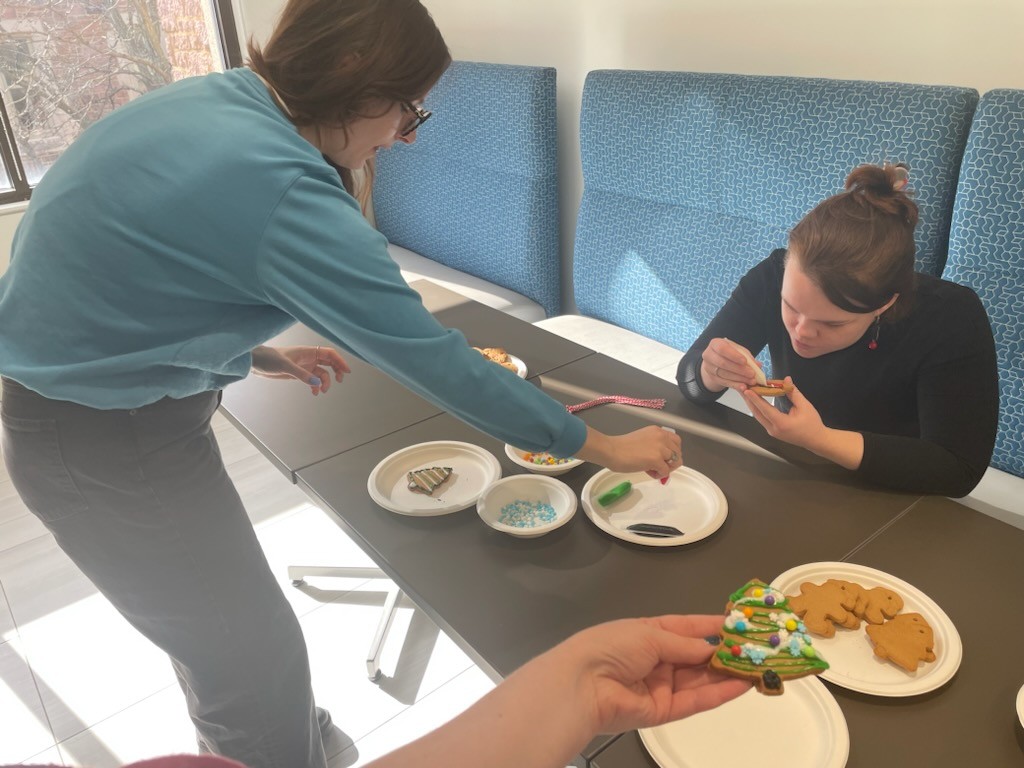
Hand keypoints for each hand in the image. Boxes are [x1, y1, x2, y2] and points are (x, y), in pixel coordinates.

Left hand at [250, 345, 350, 394]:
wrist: (255, 362)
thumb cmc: (269, 358)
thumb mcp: (285, 366)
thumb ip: (302, 375)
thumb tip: (317, 383)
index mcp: (308, 351)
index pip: (329, 354)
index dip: (340, 361)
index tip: (346, 371)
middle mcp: (309, 358)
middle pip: (329, 363)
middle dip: (336, 371)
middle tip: (339, 381)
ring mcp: (305, 366)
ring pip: (322, 374)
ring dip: (325, 382)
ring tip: (321, 391)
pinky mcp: (299, 374)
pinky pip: (313, 380)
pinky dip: (316, 386)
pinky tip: (314, 393)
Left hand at [557, 615, 751, 734]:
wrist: (583, 686)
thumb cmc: (611, 648)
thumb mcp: (649, 636)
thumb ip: (684, 644)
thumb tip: (711, 648)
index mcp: (647, 634)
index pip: (686, 628)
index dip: (711, 626)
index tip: (739, 623)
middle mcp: (656, 659)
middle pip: (696, 656)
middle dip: (725, 652)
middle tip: (757, 648)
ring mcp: (660, 685)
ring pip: (700, 679)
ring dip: (728, 673)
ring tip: (758, 667)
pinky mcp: (663, 711)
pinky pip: (696, 700)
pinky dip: (719, 693)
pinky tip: (742, 685)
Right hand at [576, 425, 681, 478]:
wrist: (611, 450)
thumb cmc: (621, 447)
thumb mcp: (643, 440)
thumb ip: (655, 446)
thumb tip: (663, 461)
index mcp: (658, 431)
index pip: (676, 441)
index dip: (672, 452)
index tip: (663, 458)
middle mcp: (662, 436)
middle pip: (678, 453)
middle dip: (670, 462)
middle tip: (657, 466)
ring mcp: (660, 448)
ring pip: (675, 462)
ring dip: (665, 468)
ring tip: (652, 469)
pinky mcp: (657, 459)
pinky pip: (666, 471)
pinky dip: (659, 475)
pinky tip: (649, 472)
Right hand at [700, 338, 761, 391]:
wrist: (717, 360)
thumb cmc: (730, 353)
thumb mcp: (738, 351)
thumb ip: (747, 356)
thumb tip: (758, 365)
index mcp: (715, 344)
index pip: (722, 349)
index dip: (734, 356)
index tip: (745, 361)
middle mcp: (708, 355)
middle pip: (722, 363)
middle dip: (739, 369)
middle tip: (752, 374)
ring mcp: (708, 367)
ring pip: (723, 374)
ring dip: (739, 378)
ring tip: (751, 380)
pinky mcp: (712, 377)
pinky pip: (723, 382)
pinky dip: (735, 385)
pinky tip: (743, 386)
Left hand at [742, 378, 864, 469]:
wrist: (816, 440)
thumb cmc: (812, 423)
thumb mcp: (805, 406)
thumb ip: (793, 393)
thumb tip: (786, 379)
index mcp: (781, 423)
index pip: (765, 409)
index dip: (755, 399)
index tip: (747, 390)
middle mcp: (773, 429)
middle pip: (757, 413)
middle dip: (748, 400)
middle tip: (742, 387)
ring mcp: (771, 431)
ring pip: (758, 416)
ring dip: (752, 404)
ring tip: (745, 392)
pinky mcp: (772, 431)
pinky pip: (762, 418)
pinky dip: (757, 408)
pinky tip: (754, 400)